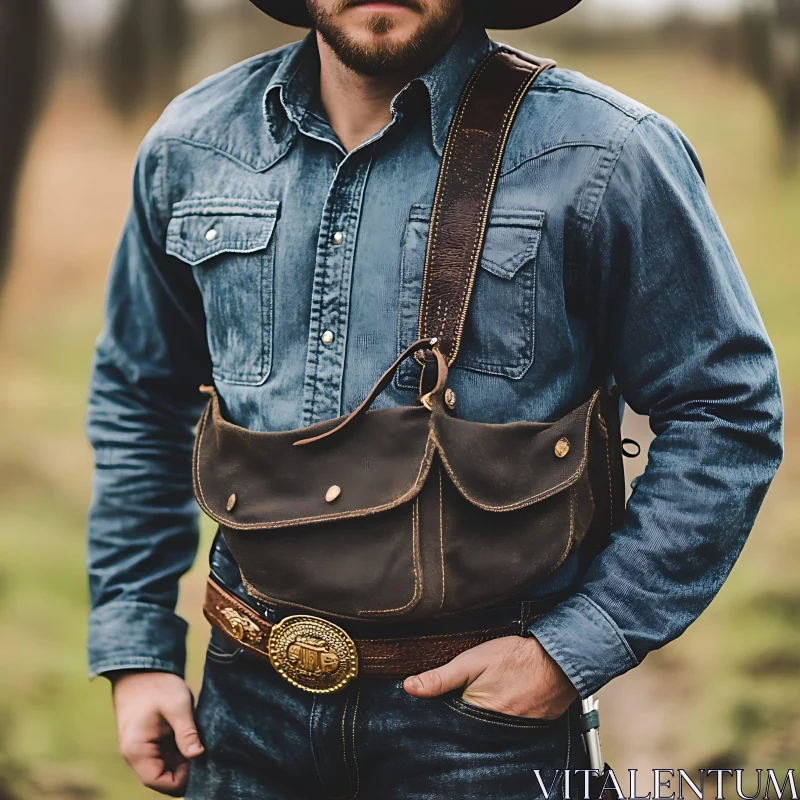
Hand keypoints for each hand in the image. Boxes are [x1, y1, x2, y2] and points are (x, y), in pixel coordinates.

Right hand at [111, 671, 203, 795]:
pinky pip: (166, 753)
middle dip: (185, 769)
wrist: (141, 667)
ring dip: (184, 758)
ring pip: (167, 765)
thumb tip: (199, 756)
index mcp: (137, 751)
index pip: (158, 782)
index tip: (201, 765)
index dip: (181, 780)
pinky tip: (194, 736)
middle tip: (207, 753)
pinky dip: (180, 749)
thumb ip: (187, 733)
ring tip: (201, 742)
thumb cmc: (156, 685)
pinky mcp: (150, 740)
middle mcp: (136, 755)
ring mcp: (143, 748)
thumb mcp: (176, 706)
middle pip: (164, 776)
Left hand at [403, 636, 577, 719]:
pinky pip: (511, 728)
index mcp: (475, 713)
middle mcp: (494, 729)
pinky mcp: (531, 728)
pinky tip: (507, 700)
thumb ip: (440, 677)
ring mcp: (514, 731)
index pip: (450, 722)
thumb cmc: (515, 657)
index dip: (444, 711)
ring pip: (489, 728)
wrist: (558, 660)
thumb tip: (409, 687)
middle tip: (473, 693)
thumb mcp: (471, 660)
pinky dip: (506, 717)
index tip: (444, 700)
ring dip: (485, 717)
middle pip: (469, 727)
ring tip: (491, 694)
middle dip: (465, 715)